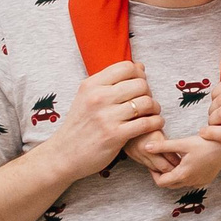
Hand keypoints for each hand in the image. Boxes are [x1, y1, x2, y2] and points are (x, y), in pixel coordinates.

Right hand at [41, 62, 163, 183]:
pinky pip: (146, 123)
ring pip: (146, 103)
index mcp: (91, 85)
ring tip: (152, 113)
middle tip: (147, 102)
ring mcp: (106, 117)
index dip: (139, 75)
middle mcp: (98, 97)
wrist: (64, 154)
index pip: (126, 67)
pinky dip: (156, 122)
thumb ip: (111, 82)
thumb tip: (139, 66)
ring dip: (155, 108)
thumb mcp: (87, 97)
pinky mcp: (115, 135)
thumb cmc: (80, 125)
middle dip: (149, 93)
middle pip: (140, 84)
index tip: (140, 85)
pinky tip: (154, 124)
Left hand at [141, 134, 220, 191]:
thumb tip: (146, 147)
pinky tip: (186, 163)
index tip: (152, 164)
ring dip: (174, 175)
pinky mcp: (206, 180)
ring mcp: (199, 182)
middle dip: (162, 175)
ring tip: (173, 161)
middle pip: (169, 185)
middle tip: (160, 162)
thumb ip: (163, 146)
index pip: (161, 182)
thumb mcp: (182, 143)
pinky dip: (184, 175)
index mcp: (183, 174)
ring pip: (180, 183)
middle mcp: (191, 182)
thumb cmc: (205, 142)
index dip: (154, 174)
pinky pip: (190, 182)